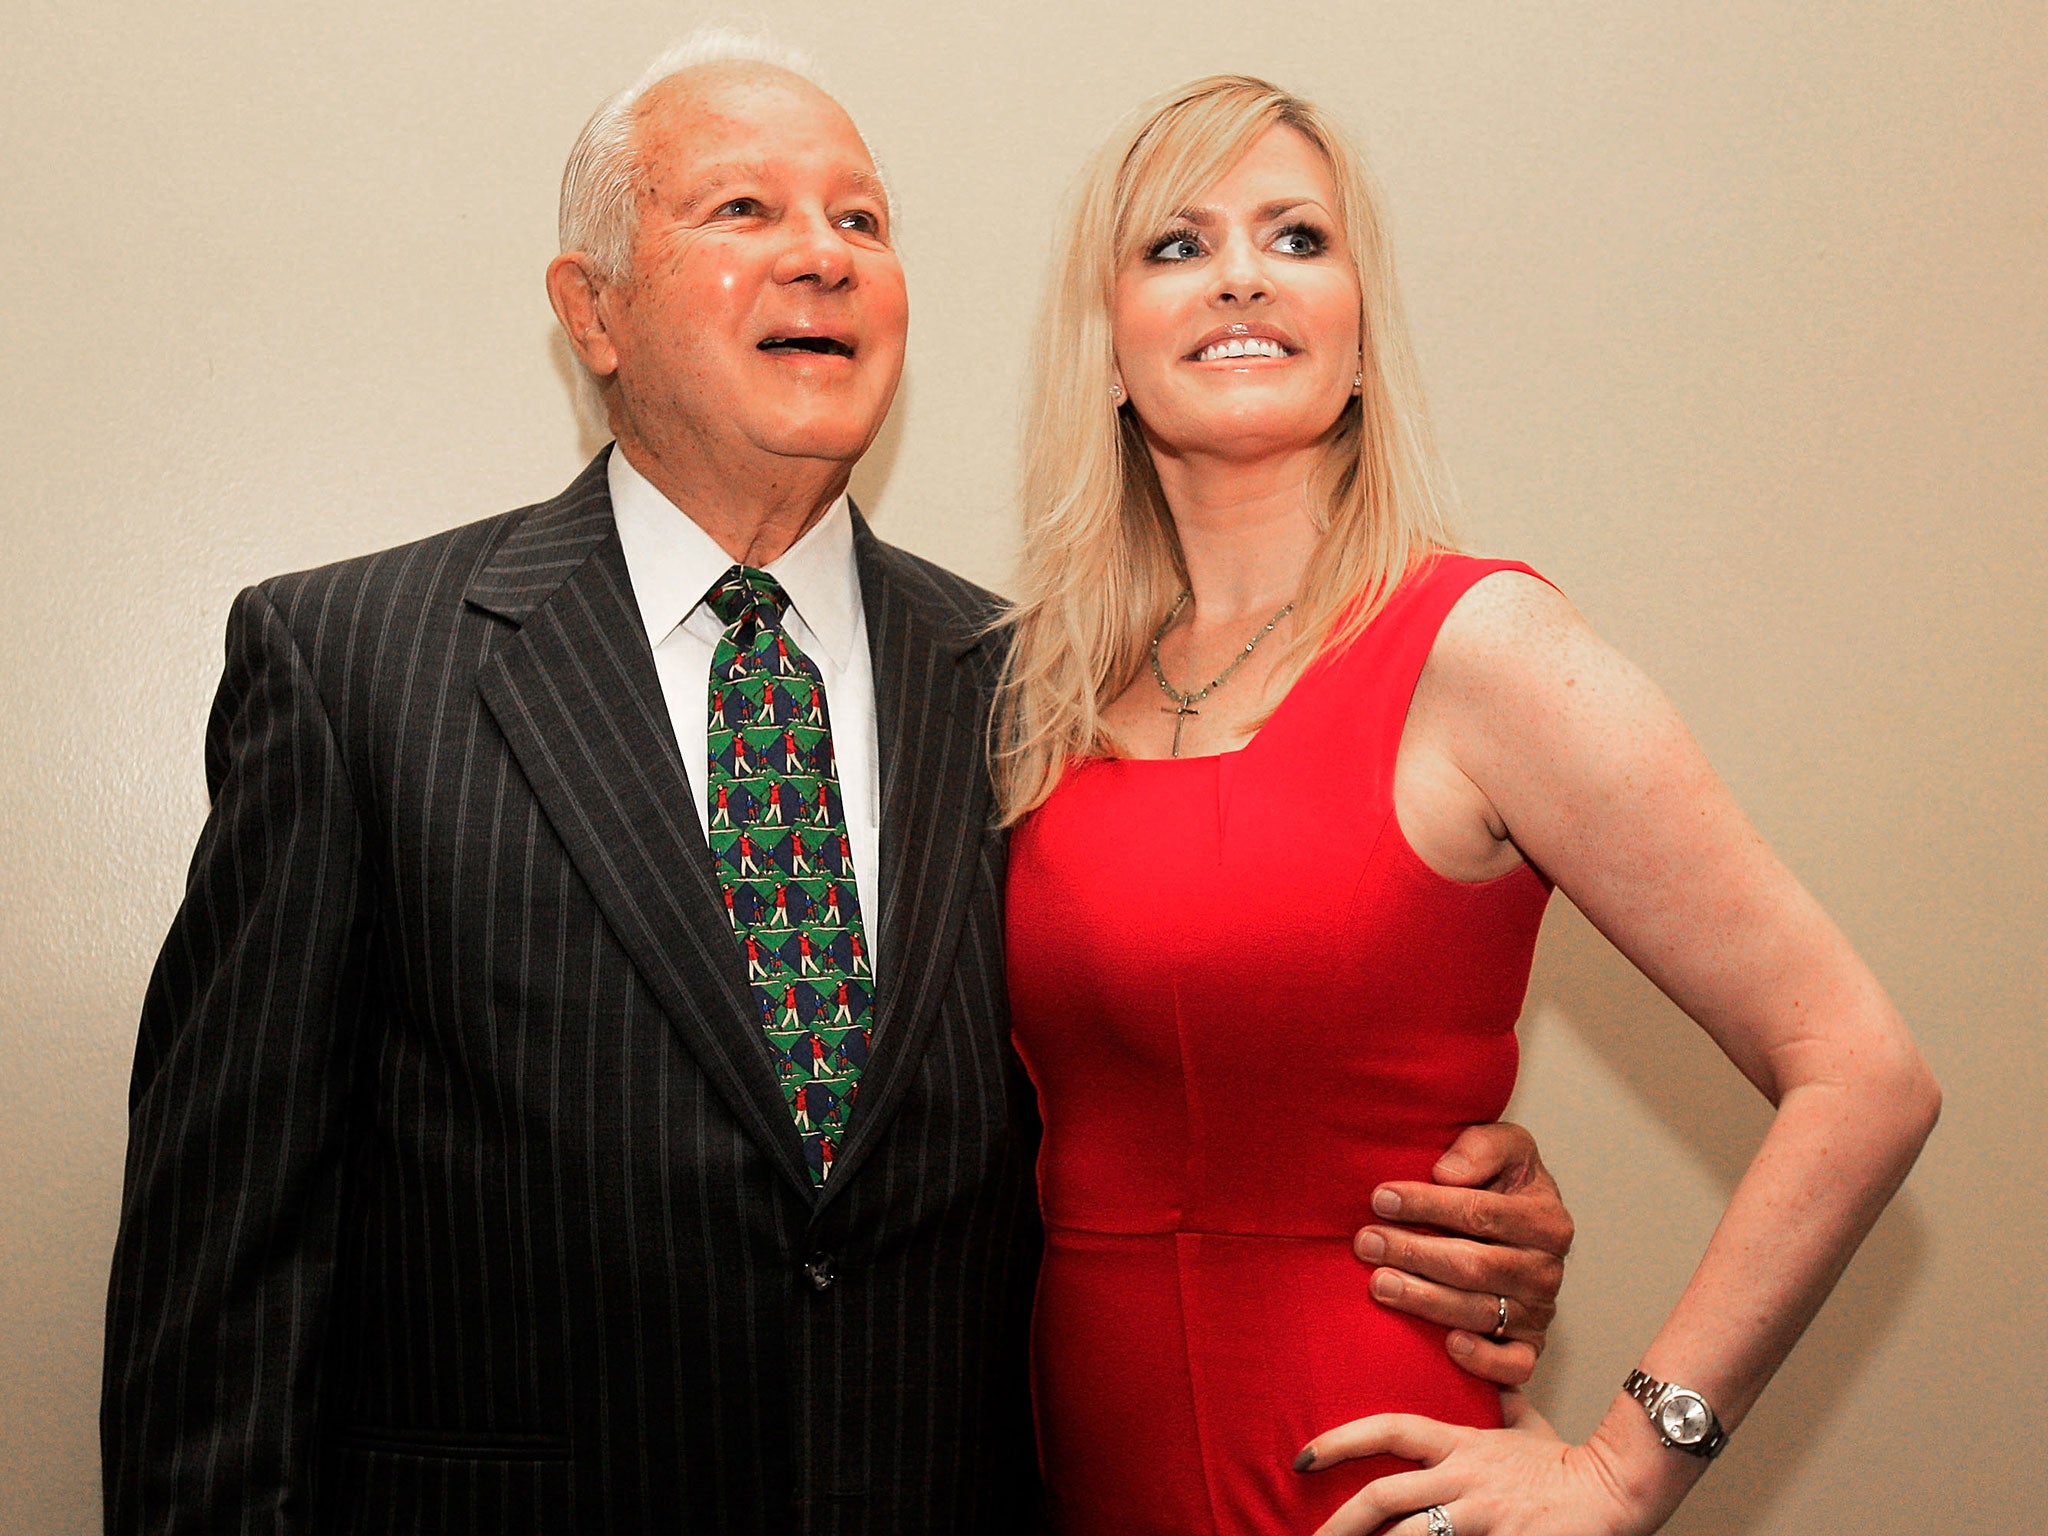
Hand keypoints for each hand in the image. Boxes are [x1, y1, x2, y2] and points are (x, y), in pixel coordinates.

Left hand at [1299, 1393, 1642, 1535]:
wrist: (1616, 1491)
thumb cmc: (1568, 1464)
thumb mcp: (1525, 1424)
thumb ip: (1498, 1401)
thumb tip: (1479, 1360)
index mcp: (1461, 1444)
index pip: (1389, 1429)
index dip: (1341, 1440)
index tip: (1304, 1455)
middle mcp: (1464, 1476)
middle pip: (1387, 1494)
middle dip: (1341, 1519)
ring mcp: (1482, 1514)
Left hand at [1353, 1122, 1572, 1385]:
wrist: (1517, 1228)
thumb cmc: (1502, 1185)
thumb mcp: (1502, 1148)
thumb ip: (1482, 1148)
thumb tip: (1447, 1173)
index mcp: (1546, 1219)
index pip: (1481, 1214)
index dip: (1427, 1205)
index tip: (1381, 1198)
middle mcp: (1547, 1269)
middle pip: (1474, 1265)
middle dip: (1413, 1252)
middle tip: (1365, 1243)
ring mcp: (1539, 1312)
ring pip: (1480, 1312)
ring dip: (1424, 1300)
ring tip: (1379, 1283)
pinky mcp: (1529, 1347)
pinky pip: (1514, 1365)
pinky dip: (1483, 1359)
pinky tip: (1447, 1345)